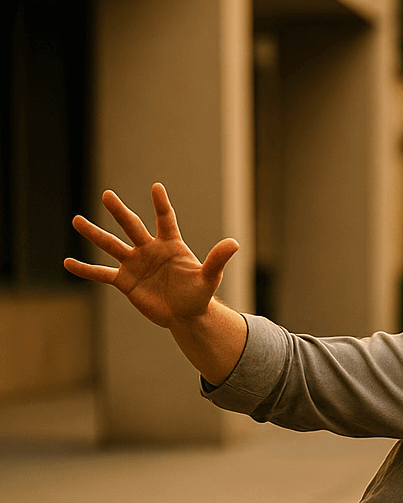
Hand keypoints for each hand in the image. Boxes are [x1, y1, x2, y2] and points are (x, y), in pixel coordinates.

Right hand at [65, 184, 238, 329]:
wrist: (185, 314)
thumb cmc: (199, 294)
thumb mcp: (209, 278)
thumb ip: (217, 260)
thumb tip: (234, 243)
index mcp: (170, 244)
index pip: (165, 219)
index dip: (162, 205)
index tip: (157, 187)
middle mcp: (149, 249)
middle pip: (132, 226)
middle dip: (120, 212)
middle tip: (107, 195)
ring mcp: (135, 264)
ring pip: (111, 245)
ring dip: (94, 234)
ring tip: (76, 220)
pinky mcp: (125, 281)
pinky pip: (102, 273)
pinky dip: (86, 270)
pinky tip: (68, 263)